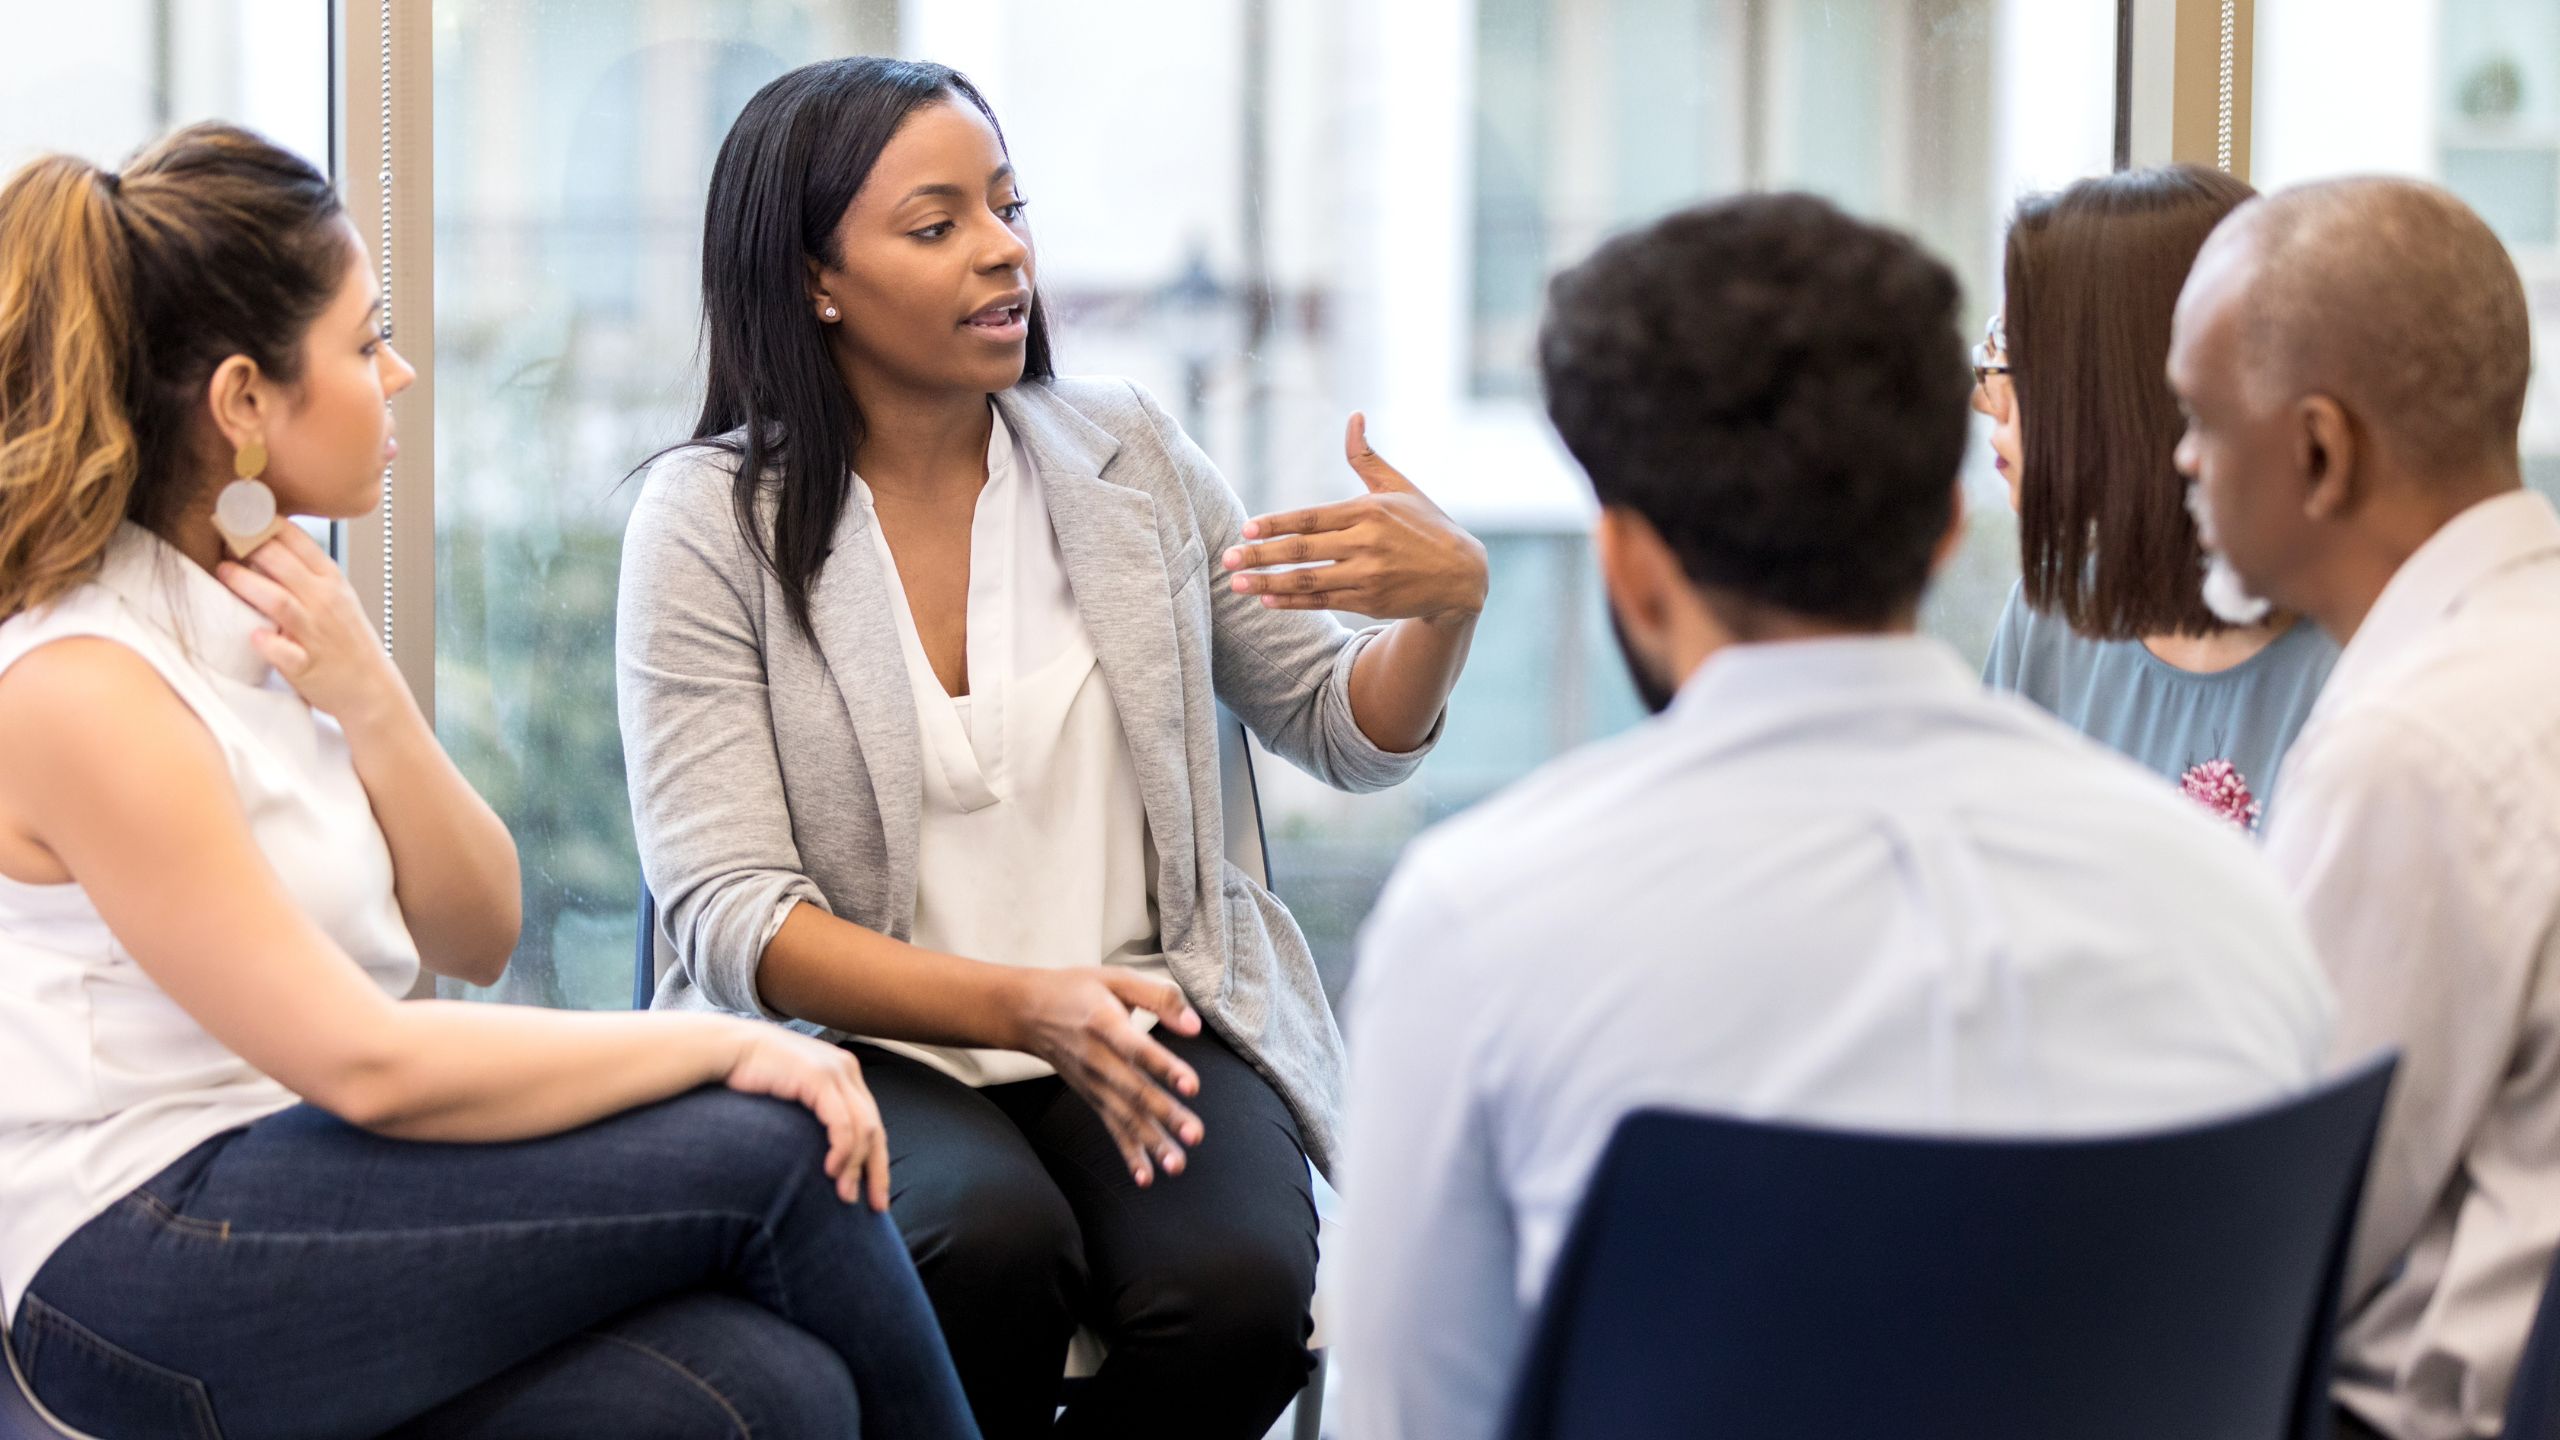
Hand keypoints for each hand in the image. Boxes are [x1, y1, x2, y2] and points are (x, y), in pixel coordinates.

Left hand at [216, 524, 410, 727]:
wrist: (370, 685)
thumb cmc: (345, 638)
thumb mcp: (335, 595)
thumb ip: (303, 570)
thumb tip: (261, 541)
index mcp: (331, 580)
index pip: (297, 540)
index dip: (264, 523)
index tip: (238, 513)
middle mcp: (324, 602)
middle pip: (281, 563)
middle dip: (248, 546)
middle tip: (221, 539)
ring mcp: (316, 633)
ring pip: (278, 601)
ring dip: (247, 584)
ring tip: (222, 571)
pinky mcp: (307, 665)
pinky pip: (286, 653)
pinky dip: (269, 644)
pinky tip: (253, 636)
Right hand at [719, 1022, 892, 1209]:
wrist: (726, 1049)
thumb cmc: (751, 1077)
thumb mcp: (792, 1095)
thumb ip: (812, 1114)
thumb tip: (821, 1153)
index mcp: (844, 1074)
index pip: (872, 1123)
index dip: (876, 1162)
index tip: (876, 1195)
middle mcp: (846, 1070)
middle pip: (875, 1129)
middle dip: (877, 1171)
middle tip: (876, 1207)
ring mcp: (836, 1072)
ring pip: (863, 1129)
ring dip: (856, 1167)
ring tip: (845, 1195)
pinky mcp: (820, 1078)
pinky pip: (843, 1123)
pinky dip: (842, 1150)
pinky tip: (831, 1171)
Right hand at [1008, 968, 1206, 1185]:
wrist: (1027, 1012)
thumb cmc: (1077, 990)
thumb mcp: (1117, 979)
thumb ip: (1159, 997)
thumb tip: (1195, 1026)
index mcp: (1104, 1023)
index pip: (1137, 1049)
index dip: (1164, 1066)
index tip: (1191, 1085)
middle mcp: (1097, 1059)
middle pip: (1134, 1090)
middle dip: (1165, 1115)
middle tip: (1195, 1135)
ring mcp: (1092, 1083)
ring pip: (1125, 1116)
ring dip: (1152, 1142)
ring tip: (1176, 1164)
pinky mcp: (1092, 1098)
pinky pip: (1112, 1129)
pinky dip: (1128, 1154)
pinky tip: (1146, 1177)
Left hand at [1221, 413, 1488, 620]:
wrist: (1461, 575)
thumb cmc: (1426, 525)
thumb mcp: (1399, 487)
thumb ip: (1367, 457)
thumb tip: (1354, 415)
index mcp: (1369, 511)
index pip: (1311, 517)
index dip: (1276, 523)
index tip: (1246, 528)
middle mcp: (1366, 544)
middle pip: (1303, 550)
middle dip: (1261, 555)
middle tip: (1228, 559)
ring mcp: (1368, 576)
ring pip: (1308, 580)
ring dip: (1269, 583)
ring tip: (1238, 585)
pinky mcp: (1370, 601)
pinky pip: (1323, 601)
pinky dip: (1294, 602)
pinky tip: (1268, 600)